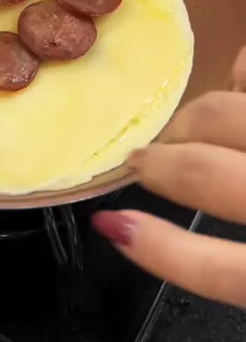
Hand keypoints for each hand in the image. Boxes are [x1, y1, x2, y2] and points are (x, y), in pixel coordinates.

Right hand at [92, 46, 245, 307]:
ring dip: (195, 117)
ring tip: (196, 123)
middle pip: (200, 169)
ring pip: (219, 112)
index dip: (159, 251)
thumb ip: (218, 264)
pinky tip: (236, 85)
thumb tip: (120, 228)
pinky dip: (237, 72)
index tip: (109, 222)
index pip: (216, 270)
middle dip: (162, 163)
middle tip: (150, 160)